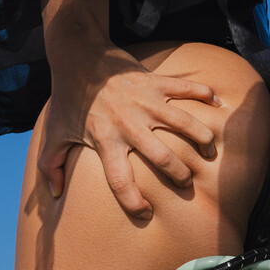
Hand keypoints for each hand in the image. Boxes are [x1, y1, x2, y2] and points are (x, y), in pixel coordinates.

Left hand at [40, 50, 219, 217]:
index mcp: (105, 140)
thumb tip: (54, 193)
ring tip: (209, 152)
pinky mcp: (156, 82)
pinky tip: (218, 104)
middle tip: (186, 183)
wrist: (79, 56)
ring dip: (202, 140)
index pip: (120, 181)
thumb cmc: (68, 98)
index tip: (145, 213)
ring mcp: (146, 101)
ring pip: (184, 124)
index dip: (133, 202)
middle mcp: (129, 124)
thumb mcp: (54, 132)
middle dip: (180, 175)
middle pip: (163, 157)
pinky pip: (187, 88)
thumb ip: (51, 165)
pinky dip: (205, 94)